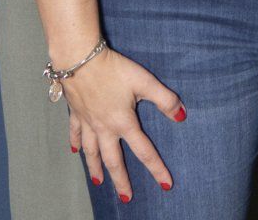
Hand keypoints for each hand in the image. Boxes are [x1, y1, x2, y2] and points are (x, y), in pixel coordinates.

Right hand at [60, 48, 184, 201]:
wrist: (79, 59)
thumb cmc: (114, 69)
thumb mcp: (144, 81)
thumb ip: (165, 99)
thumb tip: (182, 116)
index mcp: (123, 122)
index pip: (144, 151)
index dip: (156, 168)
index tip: (166, 185)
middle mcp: (104, 128)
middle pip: (113, 160)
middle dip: (121, 180)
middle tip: (126, 198)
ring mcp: (87, 122)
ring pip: (92, 152)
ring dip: (96, 168)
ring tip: (98, 182)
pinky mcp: (75, 113)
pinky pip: (75, 134)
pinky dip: (76, 144)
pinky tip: (75, 152)